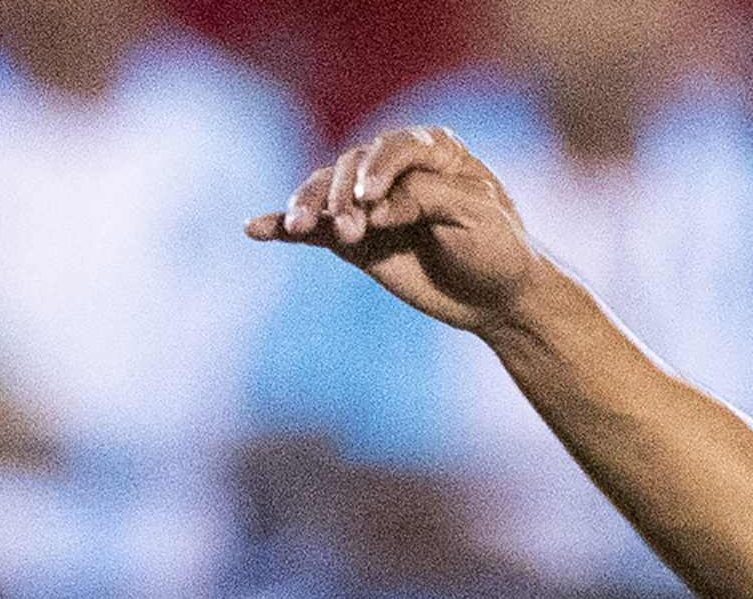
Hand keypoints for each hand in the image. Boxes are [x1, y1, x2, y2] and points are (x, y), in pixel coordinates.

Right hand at [245, 127, 550, 333]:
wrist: (499, 297)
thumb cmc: (498, 248)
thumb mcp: (476, 216)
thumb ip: (424, 198)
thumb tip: (370, 207)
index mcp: (434, 152)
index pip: (393, 146)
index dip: (378, 167)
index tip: (371, 199)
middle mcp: (393, 170)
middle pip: (350, 168)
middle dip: (342, 195)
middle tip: (352, 230)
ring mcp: (369, 203)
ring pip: (324, 193)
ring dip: (310, 208)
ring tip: (301, 229)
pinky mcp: (353, 237)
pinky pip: (312, 228)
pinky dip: (282, 226)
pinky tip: (254, 229)